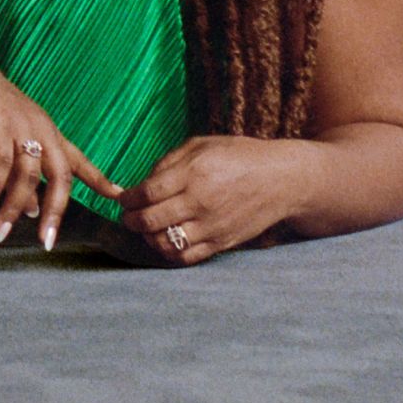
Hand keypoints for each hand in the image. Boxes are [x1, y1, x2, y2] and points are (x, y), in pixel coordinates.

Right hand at [0, 47, 122, 250]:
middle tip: (47, 240)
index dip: (99, 180)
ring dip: (14, 206)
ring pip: (28, 174)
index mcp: (48, 132)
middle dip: (55, 211)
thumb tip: (33, 209)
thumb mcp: (9, 144)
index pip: (78, 160)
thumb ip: (24, 173)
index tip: (119, 196)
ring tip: (1, 231)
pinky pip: (1, 162)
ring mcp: (20, 125)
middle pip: (60, 175)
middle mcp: (41, 129)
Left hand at [115, 136, 298, 265]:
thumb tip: (142, 183)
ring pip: (166, 243)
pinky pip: (187, 257)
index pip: (148, 193)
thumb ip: (169, 162)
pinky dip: (170, 252)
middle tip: (127, 216)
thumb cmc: (238, 156)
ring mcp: (212, 226)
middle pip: (151, 220)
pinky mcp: (222, 243)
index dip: (128, 199)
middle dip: (131, 220)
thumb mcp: (201, 145)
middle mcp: (201, 202)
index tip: (122, 199)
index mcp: (194, 173)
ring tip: (145, 229)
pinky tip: (165, 240)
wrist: (280, 180)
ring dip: (148, 238)